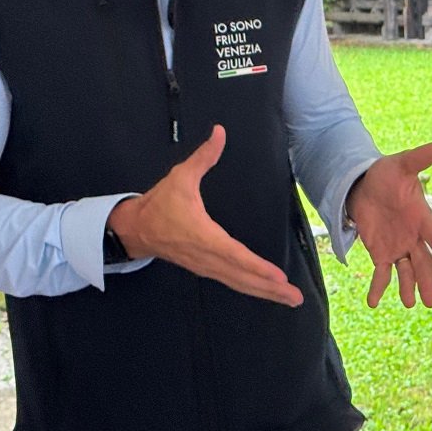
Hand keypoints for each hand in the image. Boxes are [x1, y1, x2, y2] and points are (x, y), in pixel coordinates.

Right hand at [106, 125, 302, 306]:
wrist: (136, 229)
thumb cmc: (160, 203)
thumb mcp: (180, 176)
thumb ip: (203, 156)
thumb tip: (220, 132)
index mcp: (202, 236)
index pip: (234, 254)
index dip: (257, 267)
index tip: (278, 276)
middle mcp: (207, 256)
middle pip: (242, 277)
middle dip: (269, 288)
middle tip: (295, 297)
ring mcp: (206, 266)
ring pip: (239, 283)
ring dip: (264, 292)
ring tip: (290, 298)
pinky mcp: (206, 269)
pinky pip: (233, 282)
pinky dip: (252, 288)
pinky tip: (267, 292)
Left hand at [347, 142, 431, 308]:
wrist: (364, 184)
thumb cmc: (387, 174)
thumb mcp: (401, 165)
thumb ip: (417, 159)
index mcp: (421, 217)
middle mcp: (413, 236)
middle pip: (423, 261)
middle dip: (427, 281)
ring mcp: (398, 247)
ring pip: (406, 271)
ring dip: (408, 287)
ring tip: (410, 303)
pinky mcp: (380, 253)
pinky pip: (382, 273)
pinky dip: (378, 287)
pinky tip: (373, 302)